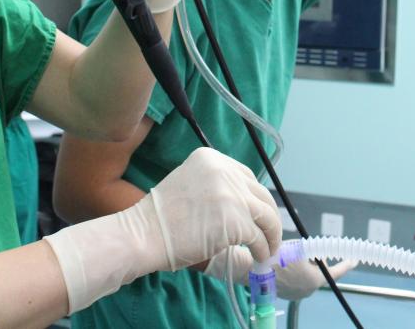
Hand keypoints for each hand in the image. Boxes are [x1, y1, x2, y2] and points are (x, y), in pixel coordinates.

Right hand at [147, 148, 280, 268]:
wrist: (144, 234)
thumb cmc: (160, 218)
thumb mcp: (189, 185)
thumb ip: (214, 187)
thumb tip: (241, 205)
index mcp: (211, 158)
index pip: (245, 176)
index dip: (254, 197)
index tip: (256, 213)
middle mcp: (225, 170)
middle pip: (260, 193)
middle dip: (267, 216)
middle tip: (269, 234)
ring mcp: (232, 194)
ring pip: (266, 215)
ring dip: (270, 234)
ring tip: (267, 249)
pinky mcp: (237, 219)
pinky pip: (258, 236)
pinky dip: (262, 248)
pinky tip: (258, 256)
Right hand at [205, 244, 355, 300]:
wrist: (254, 270)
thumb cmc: (278, 257)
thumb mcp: (300, 249)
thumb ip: (314, 253)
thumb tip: (319, 256)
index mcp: (315, 281)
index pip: (336, 273)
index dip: (346, 265)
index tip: (354, 261)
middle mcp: (308, 291)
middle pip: (319, 272)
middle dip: (314, 260)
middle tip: (305, 250)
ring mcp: (296, 294)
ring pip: (307, 275)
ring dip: (303, 265)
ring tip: (289, 256)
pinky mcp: (286, 294)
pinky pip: (296, 280)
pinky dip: (294, 271)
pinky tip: (283, 264)